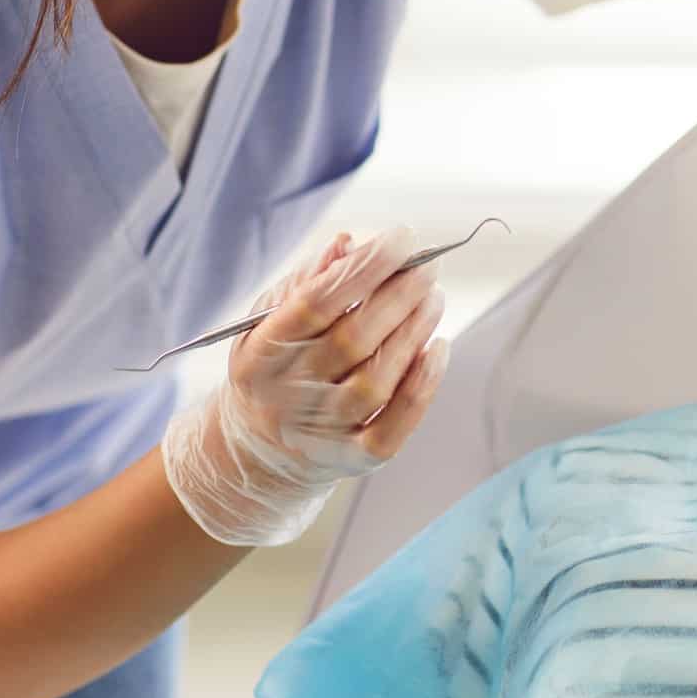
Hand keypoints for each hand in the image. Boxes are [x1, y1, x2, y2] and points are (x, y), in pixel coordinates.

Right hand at [160, 227, 449, 545]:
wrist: (257, 450)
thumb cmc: (275, 365)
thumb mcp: (270, 319)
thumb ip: (307, 281)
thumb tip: (349, 243)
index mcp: (261, 352)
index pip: (317, 303)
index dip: (364, 268)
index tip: (402, 238)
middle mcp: (287, 395)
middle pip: (353, 340)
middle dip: (400, 295)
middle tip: (429, 266)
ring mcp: (320, 432)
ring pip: (377, 381)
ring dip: (414, 332)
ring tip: (434, 298)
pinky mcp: (352, 459)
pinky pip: (393, 427)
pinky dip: (421, 387)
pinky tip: (438, 349)